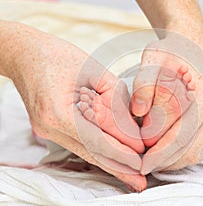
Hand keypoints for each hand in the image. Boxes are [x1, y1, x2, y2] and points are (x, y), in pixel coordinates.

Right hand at [1, 22, 146, 190]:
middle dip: (118, 168)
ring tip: (130, 177)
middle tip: (139, 182)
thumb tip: (132, 125)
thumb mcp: (93, 70)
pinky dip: (98, 152)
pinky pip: (79, 144)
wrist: (26, 54)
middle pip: (91, 153)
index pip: (97, 140)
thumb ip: (114, 98)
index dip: (121, 151)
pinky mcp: (51, 129)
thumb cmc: (58, 56)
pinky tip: (112, 160)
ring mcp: (48, 131)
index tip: (141, 159)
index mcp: (59, 111)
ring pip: (85, 153)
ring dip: (109, 164)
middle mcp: (50, 127)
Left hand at [131, 34, 202, 173]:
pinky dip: (183, 153)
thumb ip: (144, 85)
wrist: (194, 46)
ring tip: (153, 159)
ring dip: (173, 161)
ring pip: (196, 152)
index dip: (154, 152)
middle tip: (143, 164)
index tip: (138, 160)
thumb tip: (140, 112)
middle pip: (187, 149)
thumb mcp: (152, 60)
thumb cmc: (171, 53)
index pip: (175, 136)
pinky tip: (167, 151)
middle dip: (162, 161)